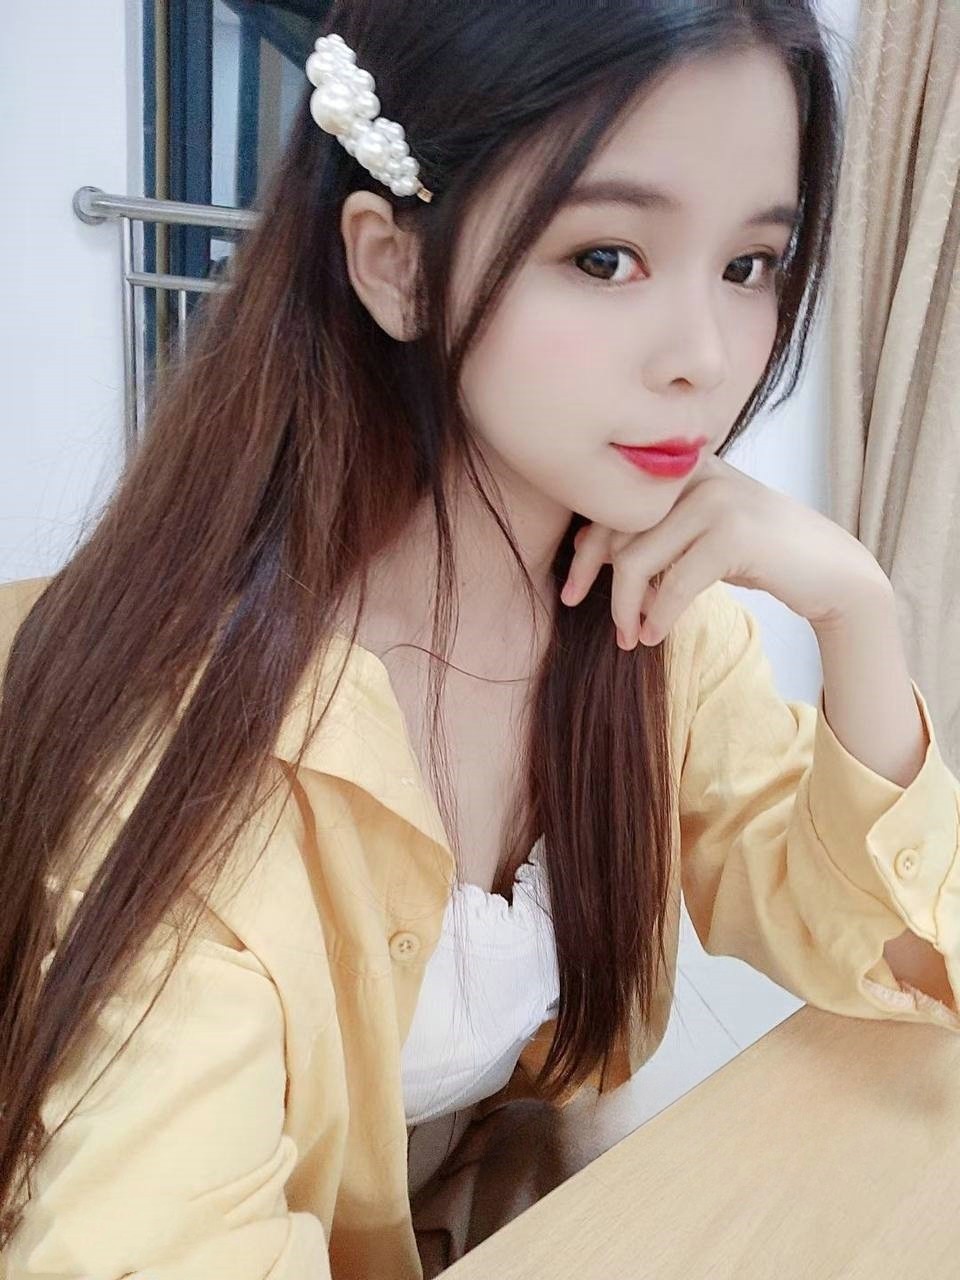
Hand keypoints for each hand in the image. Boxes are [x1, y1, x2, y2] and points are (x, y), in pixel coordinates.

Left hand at [560, 453, 891, 648]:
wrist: (831, 571)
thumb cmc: (758, 555)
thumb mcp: (697, 536)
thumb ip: (652, 532)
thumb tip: (586, 548)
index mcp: (682, 466)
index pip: (610, 505)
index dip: (585, 552)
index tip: (572, 592)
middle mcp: (696, 473)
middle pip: (617, 531)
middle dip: (599, 583)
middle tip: (604, 625)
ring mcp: (716, 499)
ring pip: (638, 561)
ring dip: (627, 608)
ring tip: (630, 637)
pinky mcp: (734, 533)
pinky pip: (674, 583)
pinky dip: (658, 616)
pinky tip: (654, 637)